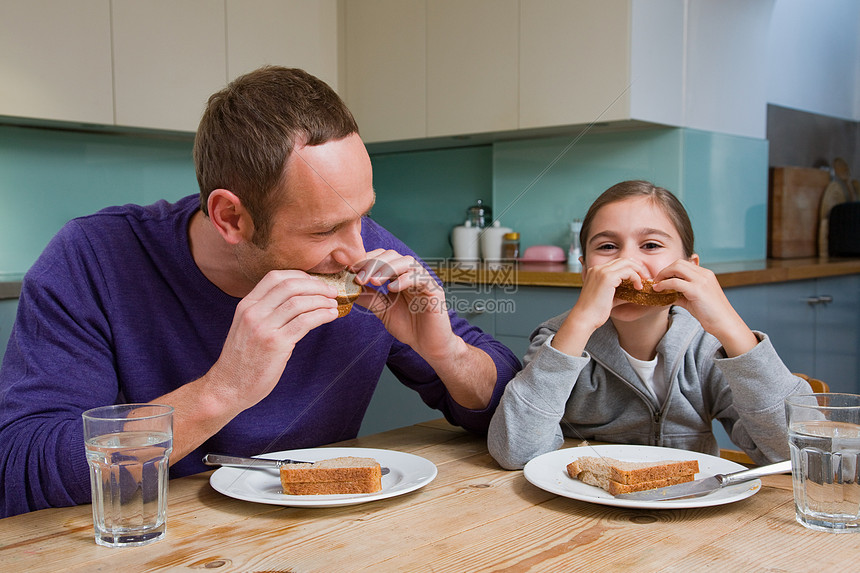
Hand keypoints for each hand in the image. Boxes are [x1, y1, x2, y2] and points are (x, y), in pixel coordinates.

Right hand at [206, 270, 339, 409]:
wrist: (228, 387)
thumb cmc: (242, 360)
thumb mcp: (247, 327)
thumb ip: (265, 312)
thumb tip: (297, 300)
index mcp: (246, 305)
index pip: (275, 277)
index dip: (300, 276)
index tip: (315, 282)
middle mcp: (253, 312)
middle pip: (290, 286)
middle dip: (316, 286)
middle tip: (331, 291)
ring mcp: (264, 328)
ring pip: (299, 302)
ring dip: (322, 301)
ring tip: (333, 304)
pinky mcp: (276, 344)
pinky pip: (304, 322)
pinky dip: (322, 315)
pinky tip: (331, 316)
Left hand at [351, 249, 495, 408]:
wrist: (428, 345)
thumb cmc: (409, 327)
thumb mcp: (383, 310)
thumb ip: (369, 298)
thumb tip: (349, 289)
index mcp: (398, 276)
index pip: (382, 258)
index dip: (367, 260)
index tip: (351, 270)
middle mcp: (411, 274)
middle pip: (393, 255)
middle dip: (374, 263)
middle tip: (360, 276)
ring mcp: (423, 280)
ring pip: (407, 262)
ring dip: (388, 268)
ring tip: (374, 280)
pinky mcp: (434, 290)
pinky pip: (420, 278)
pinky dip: (404, 280)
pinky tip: (391, 289)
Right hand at [552, 258, 647, 354]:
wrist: (584, 318)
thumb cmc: (594, 311)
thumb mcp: (609, 298)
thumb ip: (620, 292)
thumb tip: (635, 291)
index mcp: (595, 271)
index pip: (618, 262)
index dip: (631, 268)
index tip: (639, 278)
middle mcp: (598, 268)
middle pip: (624, 259)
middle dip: (637, 267)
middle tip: (645, 278)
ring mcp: (602, 271)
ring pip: (627, 263)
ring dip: (638, 272)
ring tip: (642, 283)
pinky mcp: (608, 277)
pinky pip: (628, 272)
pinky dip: (636, 278)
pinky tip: (638, 287)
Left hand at [654, 260, 757, 355]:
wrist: (724, 324)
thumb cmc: (710, 314)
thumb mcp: (694, 300)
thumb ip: (681, 294)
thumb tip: (666, 294)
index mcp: (705, 274)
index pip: (684, 264)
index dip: (670, 270)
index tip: (661, 278)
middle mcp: (704, 274)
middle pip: (678, 263)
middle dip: (664, 270)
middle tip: (656, 280)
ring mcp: (701, 281)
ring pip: (676, 268)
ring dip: (663, 275)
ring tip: (656, 284)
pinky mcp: (697, 290)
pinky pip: (675, 282)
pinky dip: (664, 284)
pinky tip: (658, 289)